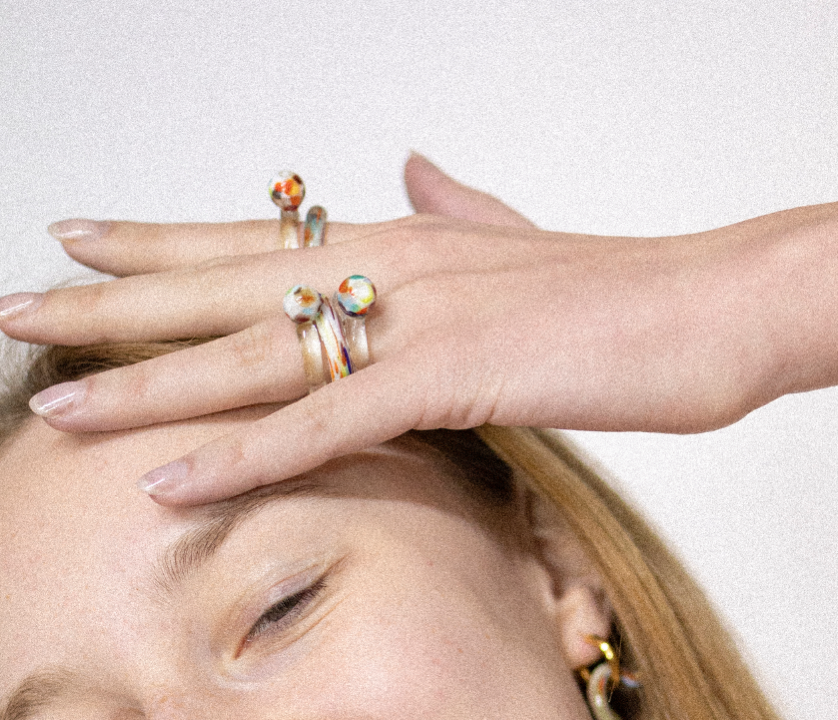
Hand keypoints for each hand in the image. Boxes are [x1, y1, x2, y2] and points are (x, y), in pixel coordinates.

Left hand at [1, 155, 833, 503]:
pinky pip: (324, 423)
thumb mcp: (517, 243)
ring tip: (55, 405)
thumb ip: (453, 206)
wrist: (708, 305)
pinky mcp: (451, 378)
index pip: (253, 237)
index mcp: (401, 239)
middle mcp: (392, 267)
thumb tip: (409, 171)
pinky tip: (168, 482)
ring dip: (148, 386)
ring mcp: (417, 320)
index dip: (160, 237)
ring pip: (254, 358)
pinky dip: (244, 457)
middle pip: (224, 288)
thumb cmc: (616, 290)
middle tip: (16, 302)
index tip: (79, 235)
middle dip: (112, 303)